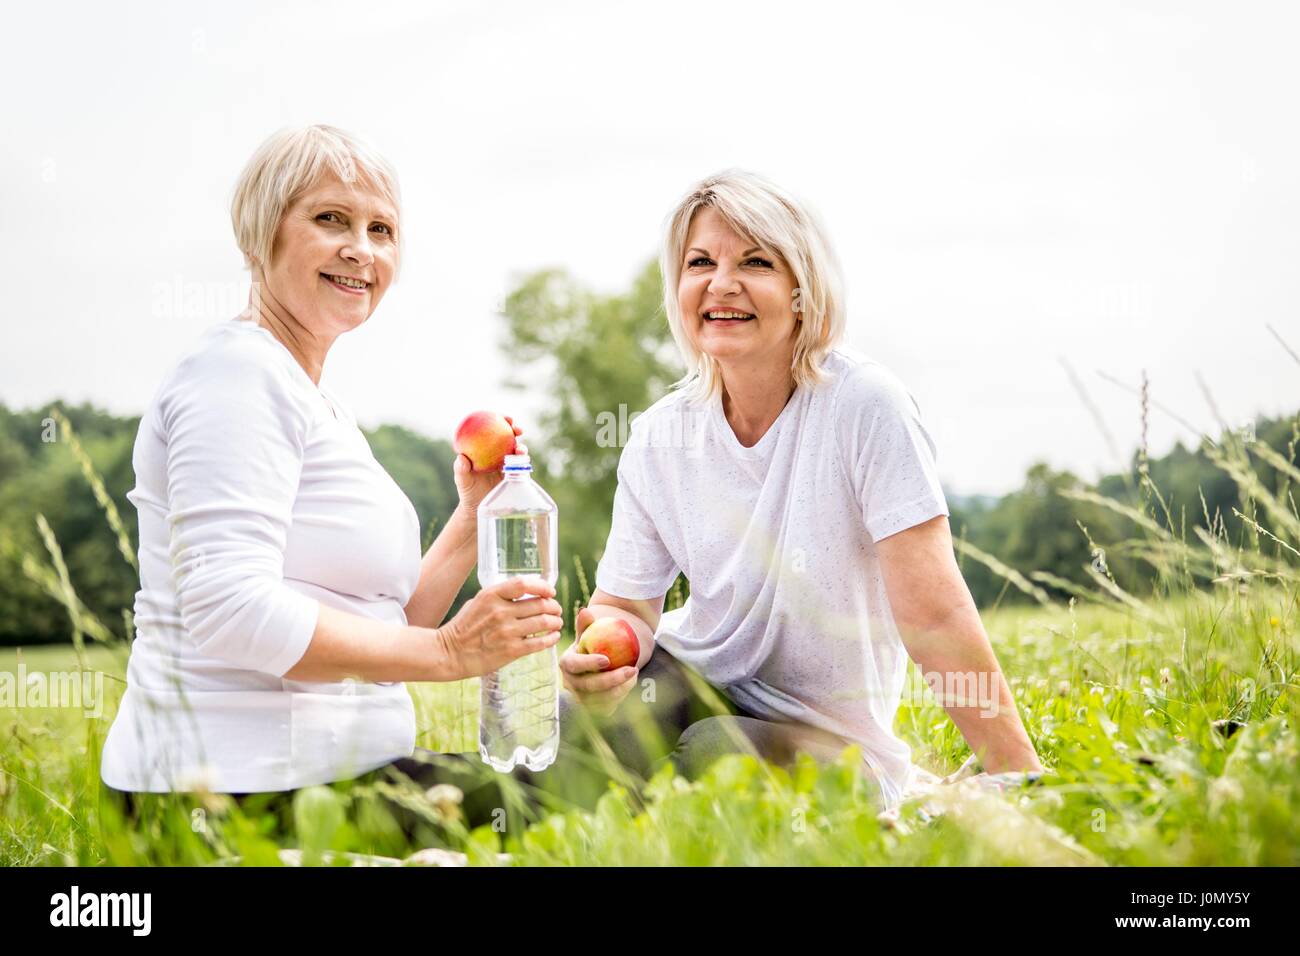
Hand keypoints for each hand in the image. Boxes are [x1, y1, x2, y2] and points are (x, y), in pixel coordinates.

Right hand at [436, 575, 561, 679]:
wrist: (449, 653)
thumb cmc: (464, 627)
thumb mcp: (477, 602)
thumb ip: (500, 597)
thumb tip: (526, 593)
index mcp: (491, 595)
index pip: (524, 584)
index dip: (543, 587)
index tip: (550, 592)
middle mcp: (500, 611)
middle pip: (539, 604)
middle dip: (553, 607)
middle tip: (556, 610)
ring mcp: (506, 632)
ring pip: (543, 622)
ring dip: (555, 622)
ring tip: (557, 623)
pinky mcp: (511, 651)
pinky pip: (539, 642)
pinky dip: (551, 639)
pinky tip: (553, 637)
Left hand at [452, 415, 523, 515]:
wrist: (478, 507)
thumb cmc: (467, 492)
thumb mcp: (462, 481)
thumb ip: (461, 470)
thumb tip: (462, 458)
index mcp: (482, 449)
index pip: (490, 429)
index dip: (498, 419)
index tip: (504, 417)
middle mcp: (495, 452)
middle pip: (507, 435)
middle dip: (514, 428)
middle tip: (518, 429)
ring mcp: (505, 462)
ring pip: (515, 449)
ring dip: (521, 446)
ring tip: (520, 451)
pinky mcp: (513, 473)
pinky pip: (519, 465)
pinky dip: (523, 461)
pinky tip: (524, 462)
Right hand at [559, 606, 638, 717]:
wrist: (597, 666)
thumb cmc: (593, 646)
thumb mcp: (589, 634)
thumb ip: (586, 625)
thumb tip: (585, 611)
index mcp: (566, 664)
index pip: (575, 665)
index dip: (589, 663)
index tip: (607, 659)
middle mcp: (570, 683)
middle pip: (589, 685)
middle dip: (612, 679)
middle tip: (632, 669)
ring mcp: (580, 698)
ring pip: (599, 699)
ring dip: (620, 690)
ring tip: (634, 674)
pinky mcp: (591, 709)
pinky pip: (607, 708)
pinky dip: (620, 698)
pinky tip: (630, 685)